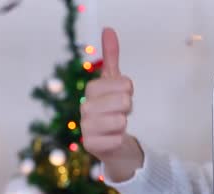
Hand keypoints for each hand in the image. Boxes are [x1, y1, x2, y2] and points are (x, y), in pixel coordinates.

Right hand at [81, 28, 142, 180]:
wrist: (112, 140)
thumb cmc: (112, 108)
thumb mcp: (114, 82)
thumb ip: (111, 57)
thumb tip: (108, 29)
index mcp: (91, 90)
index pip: (125, 83)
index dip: (129, 91)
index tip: (121, 95)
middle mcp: (84, 107)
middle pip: (124, 101)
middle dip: (127, 108)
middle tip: (119, 112)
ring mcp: (85, 127)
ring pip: (120, 121)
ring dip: (123, 124)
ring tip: (115, 126)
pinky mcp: (89, 145)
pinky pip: (117, 138)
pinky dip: (119, 139)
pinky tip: (112, 139)